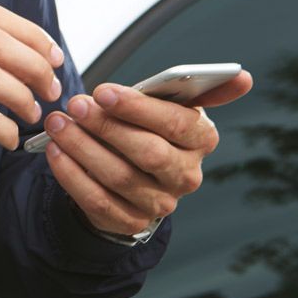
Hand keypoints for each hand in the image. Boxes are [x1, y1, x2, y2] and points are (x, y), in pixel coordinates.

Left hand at [42, 71, 253, 236]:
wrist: (129, 177)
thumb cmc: (145, 128)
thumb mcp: (165, 106)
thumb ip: (192, 89)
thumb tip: (243, 76)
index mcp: (200, 140)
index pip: (177, 124)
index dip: (139, 108)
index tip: (103, 91)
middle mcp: (186, 175)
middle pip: (148, 152)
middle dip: (106, 126)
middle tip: (74, 105)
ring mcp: (159, 202)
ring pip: (119, 176)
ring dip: (82, 147)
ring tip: (57, 124)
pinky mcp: (130, 221)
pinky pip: (97, 200)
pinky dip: (72, 174)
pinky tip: (54, 152)